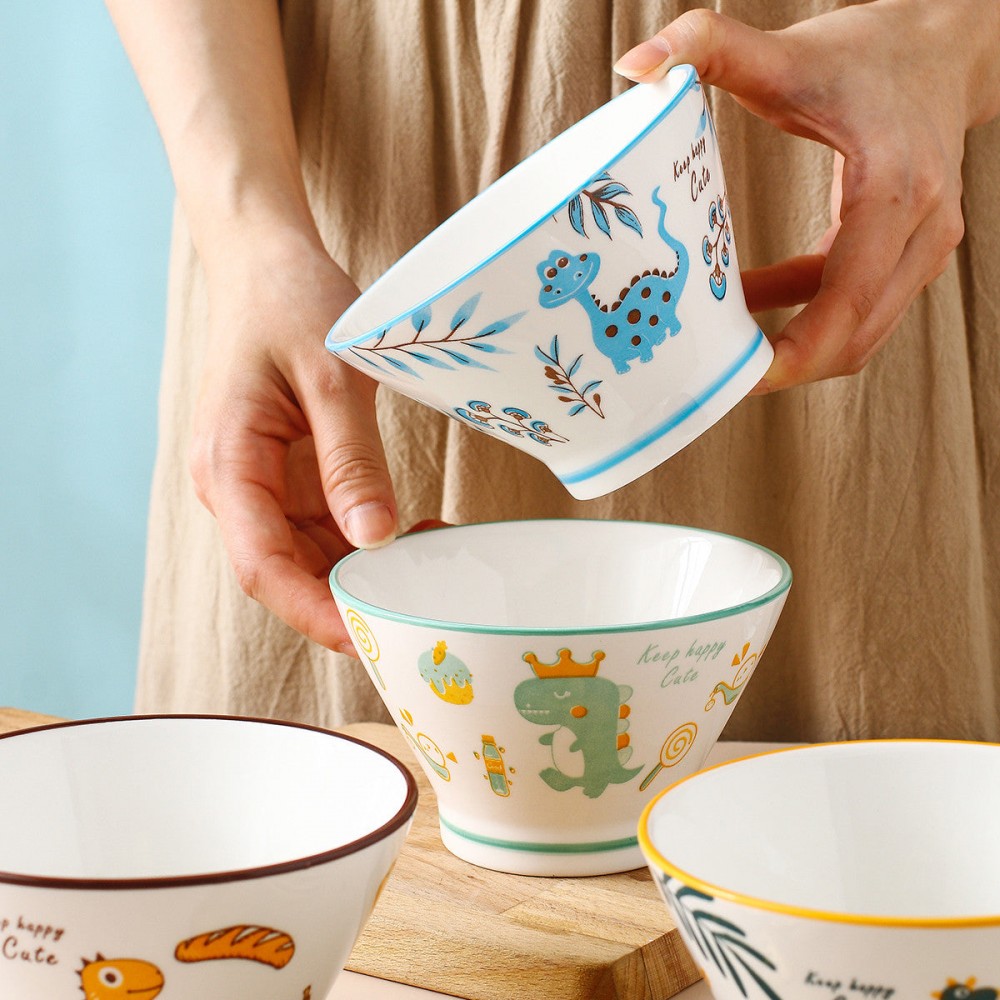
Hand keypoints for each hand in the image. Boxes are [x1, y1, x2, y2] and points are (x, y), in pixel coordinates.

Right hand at [189, 236, 397, 652]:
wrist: (267, 262)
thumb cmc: (290, 302)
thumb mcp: (331, 376)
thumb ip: (351, 459)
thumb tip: (373, 538)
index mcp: (230, 464)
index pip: (263, 565)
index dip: (314, 613)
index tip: (371, 638)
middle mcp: (237, 486)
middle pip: (286, 573)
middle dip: (349, 603)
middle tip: (423, 618)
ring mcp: (263, 483)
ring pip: (311, 556)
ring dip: (367, 572)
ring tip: (436, 569)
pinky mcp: (289, 474)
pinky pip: (326, 525)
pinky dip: (370, 539)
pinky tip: (421, 533)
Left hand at [614, 0, 998, 390]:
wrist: (942, 47)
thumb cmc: (866, 51)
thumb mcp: (786, 50)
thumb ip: (709, 45)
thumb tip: (634, 66)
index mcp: (895, 186)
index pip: (849, 294)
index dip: (799, 349)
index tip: (746, 376)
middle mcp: (924, 228)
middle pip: (858, 335)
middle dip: (791, 368)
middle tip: (720, 380)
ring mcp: (924, 248)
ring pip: (863, 335)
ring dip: (798, 349)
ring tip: (729, 348)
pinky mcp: (911, 256)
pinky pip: (856, 309)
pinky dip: (807, 316)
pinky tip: (752, 299)